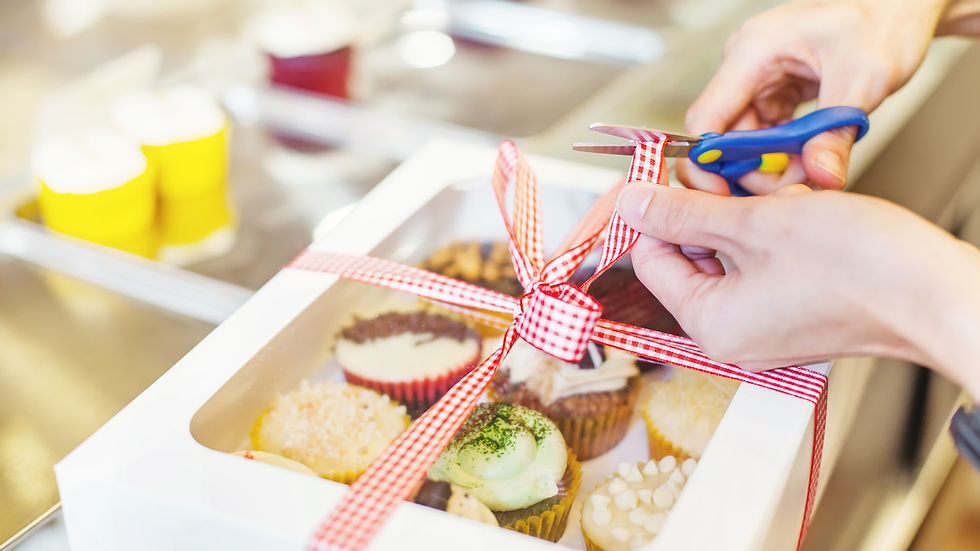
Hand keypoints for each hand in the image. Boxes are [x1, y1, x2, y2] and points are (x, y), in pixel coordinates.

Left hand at [616, 182, 979, 397]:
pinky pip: (762, 261)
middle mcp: (731, 333)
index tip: (669, 171)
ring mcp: (763, 323)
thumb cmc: (859, 267)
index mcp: (710, 324)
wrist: (936, 291)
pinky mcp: (792, 309)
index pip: (652, 258)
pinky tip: (802, 209)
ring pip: (731, 250)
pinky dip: (774, 230)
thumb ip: (684, 212)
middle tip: (729, 170)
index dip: (657, 209)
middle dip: (711, 206)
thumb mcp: (754, 223)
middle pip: (691, 253)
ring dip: (748, 212)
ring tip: (782, 194)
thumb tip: (633, 203)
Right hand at [679, 0, 945, 194]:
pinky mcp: (774, 93)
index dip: (707, 161)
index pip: (706, 118)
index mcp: (752, 52)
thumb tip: (821, 177)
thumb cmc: (881, 23)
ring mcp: (758, 81)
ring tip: (808, 178)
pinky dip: (783, 156)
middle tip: (789, 192)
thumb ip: (836, 131)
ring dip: (771, 166)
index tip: (724, 194)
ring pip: (745, 140)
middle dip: (751, 170)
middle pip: (724, 136)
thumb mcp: (863, 79)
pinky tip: (808, 163)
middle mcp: (745, 66)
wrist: (898, 8)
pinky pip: (765, 135)